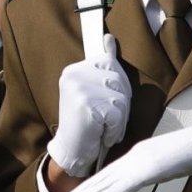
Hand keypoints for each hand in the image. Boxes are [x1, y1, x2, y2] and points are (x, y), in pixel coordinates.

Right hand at [46, 35, 131, 177]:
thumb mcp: (92, 90)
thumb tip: (109, 39)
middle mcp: (74, 75)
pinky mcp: (86, 106)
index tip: (103, 99)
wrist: (70, 152)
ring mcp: (79, 89)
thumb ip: (102, 67)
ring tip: (102, 126)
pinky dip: (114, 129)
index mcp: (74, 70)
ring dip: (118, 118)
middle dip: (119, 102)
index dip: (116, 84)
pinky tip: (101, 134)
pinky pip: (117, 114)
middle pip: (119, 79)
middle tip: (103, 117)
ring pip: (121, 98)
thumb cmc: (86, 123)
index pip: (109, 62)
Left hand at [62, 116, 191, 191]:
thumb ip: (153, 169)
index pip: (112, 172)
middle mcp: (135, 158)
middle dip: (85, 191)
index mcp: (139, 155)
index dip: (94, 183)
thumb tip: (145, 177)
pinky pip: (124, 186)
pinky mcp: (148, 170)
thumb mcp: (167, 162)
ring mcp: (140, 163)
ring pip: (108, 183)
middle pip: (105, 177)